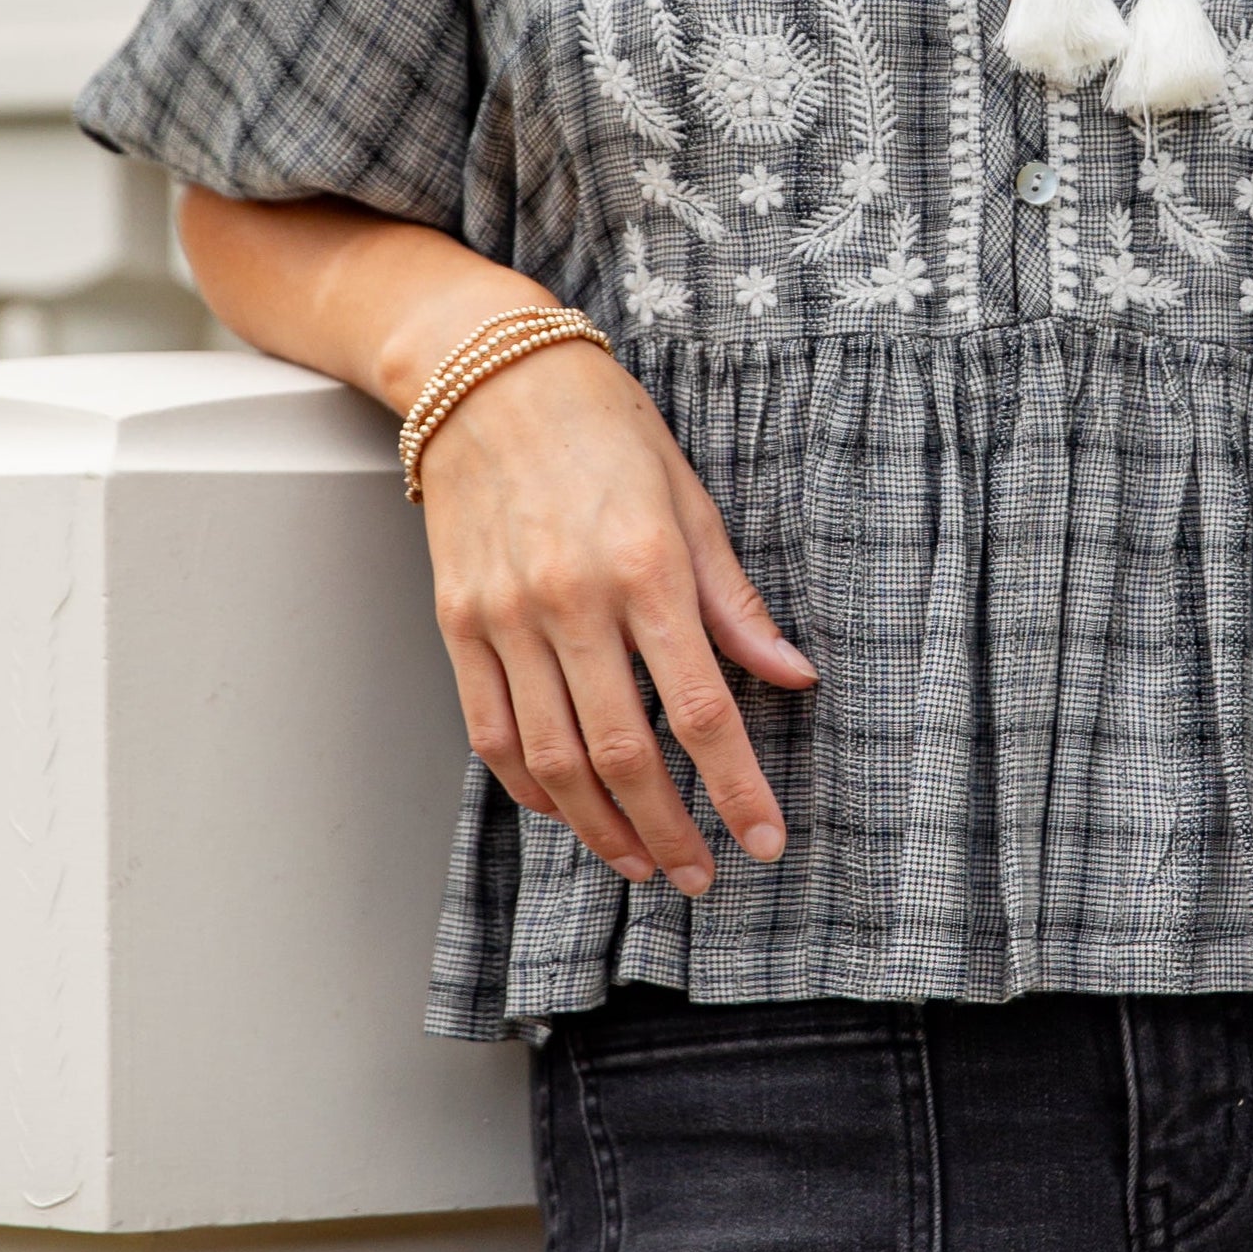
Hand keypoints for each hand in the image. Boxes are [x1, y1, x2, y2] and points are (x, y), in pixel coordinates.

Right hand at [417, 337, 816, 891]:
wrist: (487, 377)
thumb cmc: (603, 428)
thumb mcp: (689, 499)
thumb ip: (733, 600)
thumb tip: (794, 674)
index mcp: (645, 566)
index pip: (700, 707)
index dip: (737, 786)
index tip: (765, 840)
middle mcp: (572, 600)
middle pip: (622, 752)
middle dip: (670, 829)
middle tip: (702, 874)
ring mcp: (506, 616)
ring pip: (553, 760)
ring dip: (601, 828)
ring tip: (642, 861)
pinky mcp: (458, 623)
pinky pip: (492, 733)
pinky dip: (531, 788)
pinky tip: (569, 809)